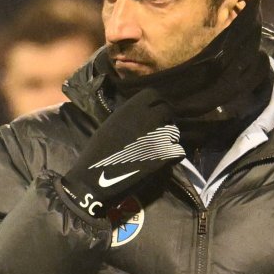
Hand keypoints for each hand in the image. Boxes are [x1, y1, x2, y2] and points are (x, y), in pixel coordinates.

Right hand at [58, 87, 183, 220]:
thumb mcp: (112, 125)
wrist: (95, 178)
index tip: (153, 113)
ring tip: (158, 149)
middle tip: (158, 133)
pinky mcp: (165, 155)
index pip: (153, 95)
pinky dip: (173, 156)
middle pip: (168, 112)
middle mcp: (148, 117)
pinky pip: (178, 151)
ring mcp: (159, 136)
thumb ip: (130, 117)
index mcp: (132, 108)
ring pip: (174, 132)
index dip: (156, 104)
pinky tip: (162, 162)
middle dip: (165, 121)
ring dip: (169, 139)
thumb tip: (141, 115)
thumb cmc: (98, 152)